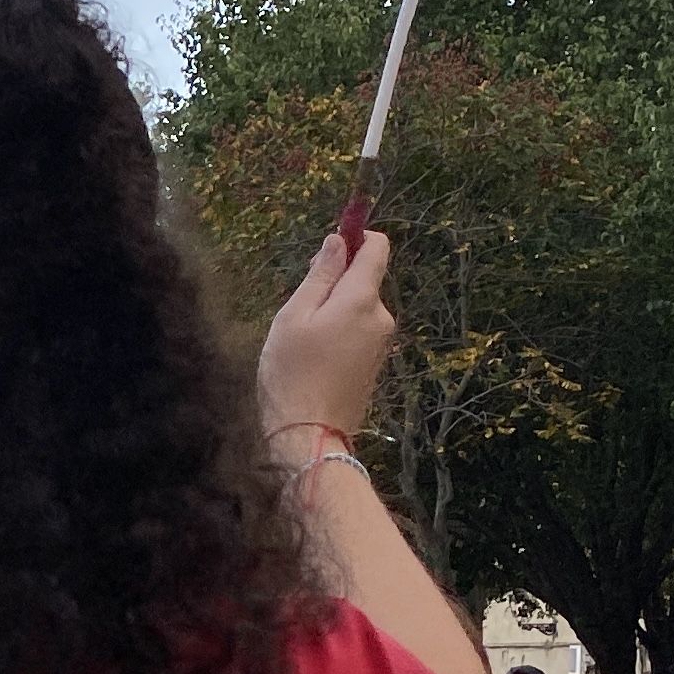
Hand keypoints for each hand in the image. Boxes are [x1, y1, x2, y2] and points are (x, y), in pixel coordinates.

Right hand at [256, 226, 396, 447]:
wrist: (310, 436)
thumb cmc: (292, 374)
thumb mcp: (294, 316)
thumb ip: (319, 276)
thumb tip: (337, 242)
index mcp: (362, 299)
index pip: (377, 248)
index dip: (357, 237)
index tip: (331, 244)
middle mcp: (382, 317)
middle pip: (365, 280)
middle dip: (337, 280)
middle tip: (299, 305)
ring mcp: (382, 344)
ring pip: (360, 308)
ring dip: (335, 310)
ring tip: (302, 338)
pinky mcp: (375, 365)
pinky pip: (359, 332)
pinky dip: (340, 332)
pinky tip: (315, 356)